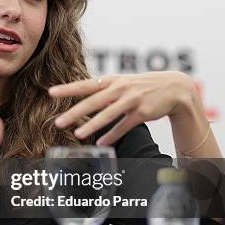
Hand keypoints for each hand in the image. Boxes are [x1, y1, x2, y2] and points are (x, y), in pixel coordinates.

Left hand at [48, 71, 198, 145]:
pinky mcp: (142, 113)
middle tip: (57, 122)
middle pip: (93, 101)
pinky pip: (124, 125)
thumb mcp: (121, 83)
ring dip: (92, 125)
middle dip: (74, 112)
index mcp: (111, 81)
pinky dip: (112, 135)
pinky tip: (101, 143)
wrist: (173, 87)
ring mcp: (131, 100)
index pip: (85, 84)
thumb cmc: (141, 86)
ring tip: (77, 134)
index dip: (68, 88)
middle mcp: (120, 89)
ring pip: (108, 114)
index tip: (50, 93)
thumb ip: (102, 89)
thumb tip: (80, 91)